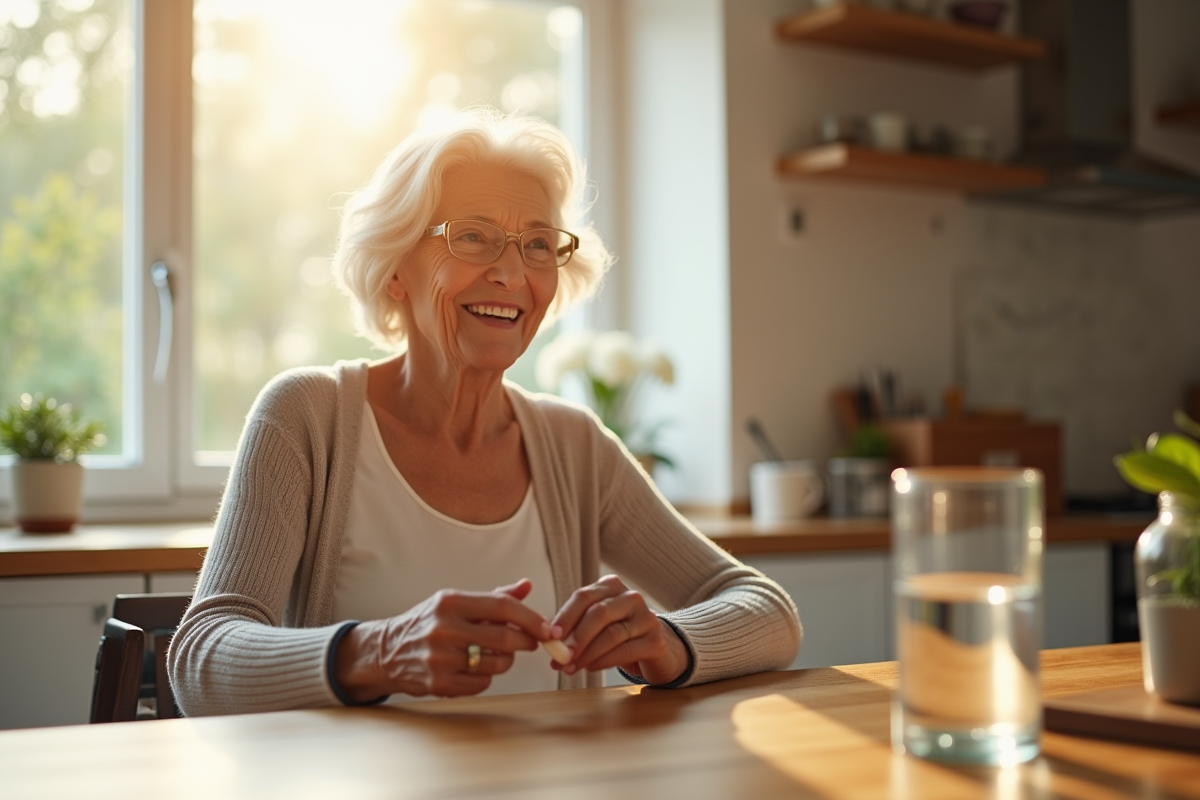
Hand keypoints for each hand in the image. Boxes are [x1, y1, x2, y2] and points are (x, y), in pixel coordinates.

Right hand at [335, 578, 551, 700]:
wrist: (386, 651)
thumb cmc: (428, 623)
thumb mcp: (455, 602)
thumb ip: (494, 597)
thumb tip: (526, 585)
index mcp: (450, 601)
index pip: (502, 607)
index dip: (531, 618)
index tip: (547, 628)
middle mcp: (444, 628)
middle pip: (505, 639)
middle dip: (526, 642)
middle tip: (530, 642)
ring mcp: (440, 658)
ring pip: (497, 664)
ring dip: (504, 661)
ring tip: (490, 654)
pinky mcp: (438, 684)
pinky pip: (482, 684)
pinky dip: (485, 678)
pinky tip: (472, 669)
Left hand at [550, 575, 688, 685]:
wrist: (657, 648)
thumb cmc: (619, 633)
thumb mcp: (597, 624)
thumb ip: (575, 626)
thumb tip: (548, 639)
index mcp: (611, 586)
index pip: (584, 597)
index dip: (566, 616)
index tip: (551, 636)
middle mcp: (631, 597)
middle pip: (599, 613)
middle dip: (577, 637)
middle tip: (560, 656)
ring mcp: (646, 617)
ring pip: (611, 634)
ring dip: (587, 654)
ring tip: (570, 667)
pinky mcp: (655, 640)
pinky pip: (625, 651)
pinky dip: (603, 661)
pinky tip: (590, 668)